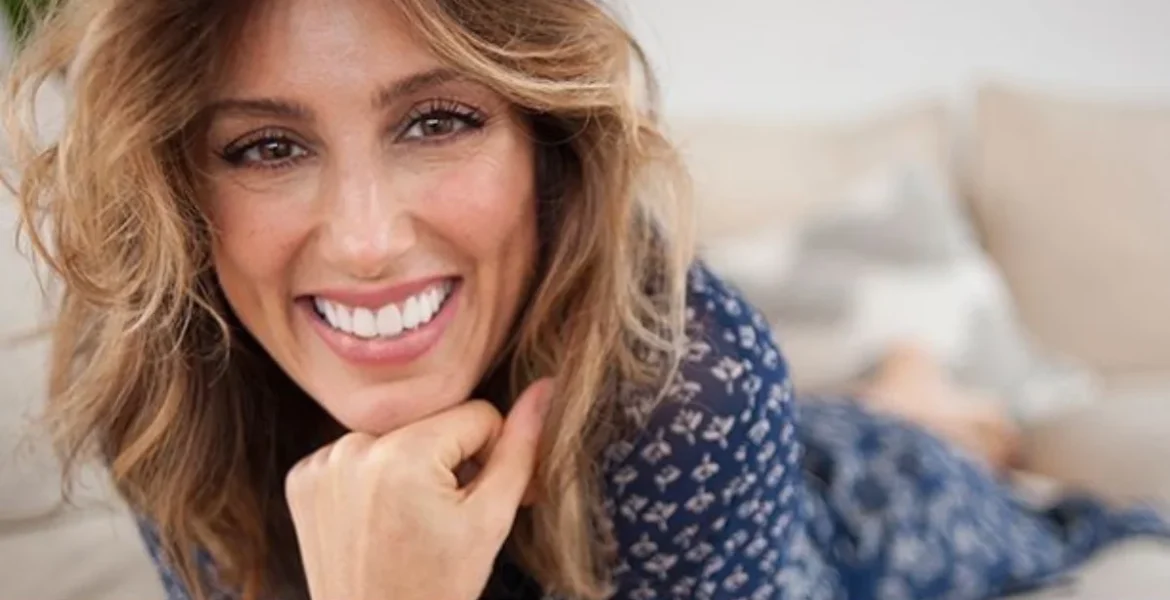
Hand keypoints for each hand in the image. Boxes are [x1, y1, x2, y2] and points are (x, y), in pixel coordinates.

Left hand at [285, 379, 552, 599]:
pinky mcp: (302, 477)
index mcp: (405, 454)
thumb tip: (544, 387)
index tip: (475, 501)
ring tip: (408, 520)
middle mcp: (355, 448)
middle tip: (444, 516)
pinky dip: (371, 479)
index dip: (490, 456)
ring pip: (397, 435)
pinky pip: (357, 454)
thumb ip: (521, 448)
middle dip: (449, 459)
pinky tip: (374, 519)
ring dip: (410, 465)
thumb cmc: (438, 586)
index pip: (477, 415)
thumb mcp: (491, 520)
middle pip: (434, 423)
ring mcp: (321, 462)